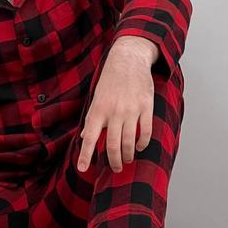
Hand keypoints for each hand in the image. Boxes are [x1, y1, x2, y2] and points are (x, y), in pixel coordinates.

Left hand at [77, 38, 155, 172]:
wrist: (128, 59)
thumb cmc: (110, 80)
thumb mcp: (96, 98)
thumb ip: (92, 119)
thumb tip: (84, 137)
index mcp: (98, 109)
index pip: (89, 137)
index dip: (85, 154)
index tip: (82, 168)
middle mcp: (113, 111)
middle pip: (112, 145)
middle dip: (114, 161)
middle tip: (115, 168)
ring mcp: (130, 110)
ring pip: (129, 141)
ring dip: (128, 155)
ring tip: (127, 159)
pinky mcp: (145, 107)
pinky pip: (146, 131)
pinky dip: (143, 143)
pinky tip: (140, 147)